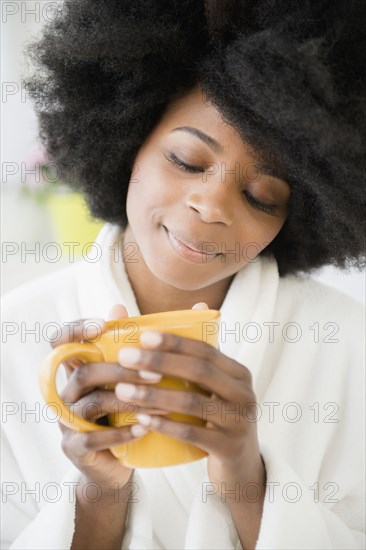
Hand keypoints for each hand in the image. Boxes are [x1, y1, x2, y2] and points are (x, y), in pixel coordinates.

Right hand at [51, 304, 160, 494]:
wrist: (120, 460)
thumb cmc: (135, 408)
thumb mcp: (143, 375)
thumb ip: (161, 343)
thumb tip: (198, 307)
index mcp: (81, 367)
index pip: (60, 341)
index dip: (75, 330)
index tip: (103, 325)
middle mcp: (69, 390)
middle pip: (85, 371)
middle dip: (121, 369)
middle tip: (157, 373)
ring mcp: (68, 420)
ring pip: (91, 403)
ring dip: (128, 400)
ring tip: (162, 402)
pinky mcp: (74, 447)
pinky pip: (92, 438)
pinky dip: (120, 433)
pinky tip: (144, 427)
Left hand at [115, 303, 265, 502]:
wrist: (240, 466)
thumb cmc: (217, 419)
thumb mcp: (215, 389)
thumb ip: (198, 359)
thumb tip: (192, 308)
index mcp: (238, 373)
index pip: (206, 349)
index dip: (174, 342)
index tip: (143, 336)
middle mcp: (244, 394)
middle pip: (199, 371)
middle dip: (158, 362)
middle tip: (124, 358)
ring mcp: (239, 422)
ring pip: (191, 402)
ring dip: (153, 394)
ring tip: (122, 389)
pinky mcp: (228, 448)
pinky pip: (191, 433)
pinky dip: (164, 424)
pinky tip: (140, 418)